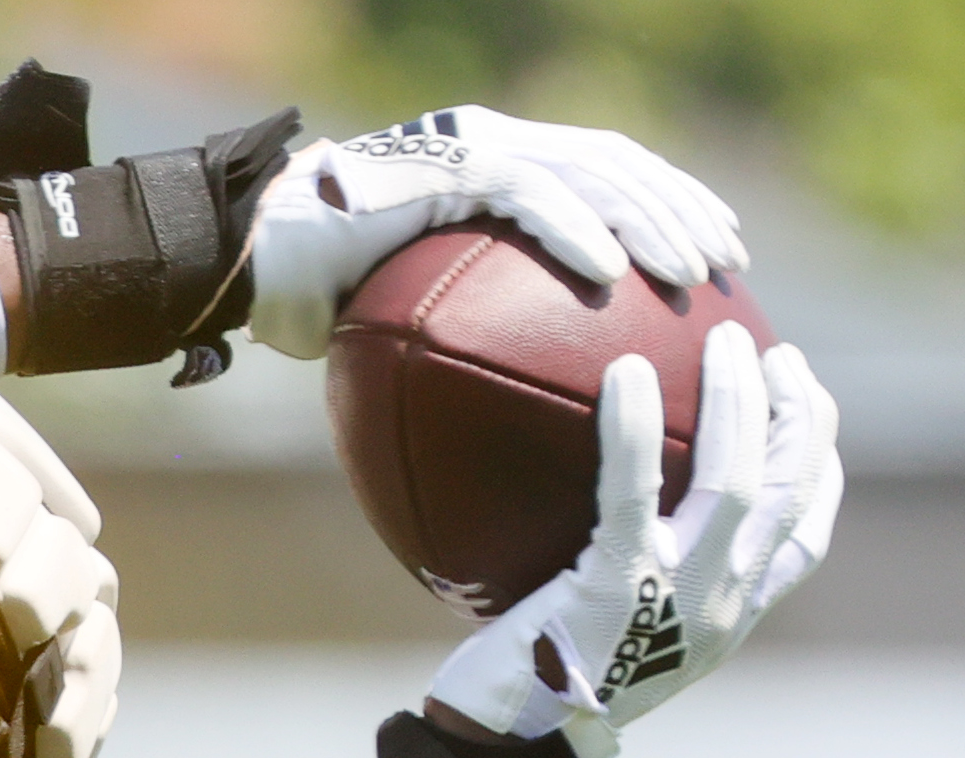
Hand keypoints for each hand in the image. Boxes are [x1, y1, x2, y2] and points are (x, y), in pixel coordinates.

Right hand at [246, 107, 751, 358]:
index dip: (667, 206)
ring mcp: (470, 148)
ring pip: (591, 169)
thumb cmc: (306, 300)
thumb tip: (508, 406)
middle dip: (681, 210)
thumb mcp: (401, 317)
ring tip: (691, 274)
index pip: (605, 171)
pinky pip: (530, 195)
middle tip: (725, 269)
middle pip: (617, 163)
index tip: (716, 258)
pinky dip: (578, 232)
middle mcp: (492, 144)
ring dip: (649, 222)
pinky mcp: (443, 167)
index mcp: (493, 166)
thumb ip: (462, 332)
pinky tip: (615, 275)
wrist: (239, 262)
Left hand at [428, 324, 839, 757]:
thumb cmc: (538, 690)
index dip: (818, 467)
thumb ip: (633, 581)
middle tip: (779, 354)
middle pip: (792, 489)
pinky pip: (635, 489)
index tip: (809, 413)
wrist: (506, 749)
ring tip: (725, 338)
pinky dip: (634, 426)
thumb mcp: (612, 635)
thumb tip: (608, 517)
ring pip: (738, 476)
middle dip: (801, 412)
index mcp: (729, 618)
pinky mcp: (616, 585)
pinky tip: (624, 373)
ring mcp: (677, 595)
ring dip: (738, 399)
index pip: (804, 537)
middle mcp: (722, 605)